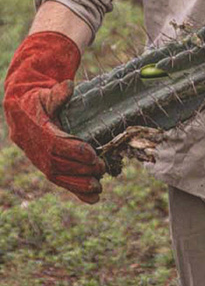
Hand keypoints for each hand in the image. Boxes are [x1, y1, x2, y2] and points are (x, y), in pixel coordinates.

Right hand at [3, 31, 104, 202]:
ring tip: (98, 188)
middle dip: (81, 169)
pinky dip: (77, 191)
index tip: (92, 154)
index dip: (74, 151)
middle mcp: (38, 150)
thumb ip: (57, 93)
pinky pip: (61, 182)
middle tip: (102, 168)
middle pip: (60, 164)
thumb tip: (68, 86)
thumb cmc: (38, 101)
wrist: (21, 112)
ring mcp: (41, 161)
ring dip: (80, 185)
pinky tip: (93, 199)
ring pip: (60, 177)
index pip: (56, 145)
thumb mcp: (46, 94)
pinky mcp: (46, 167)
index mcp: (38, 132)